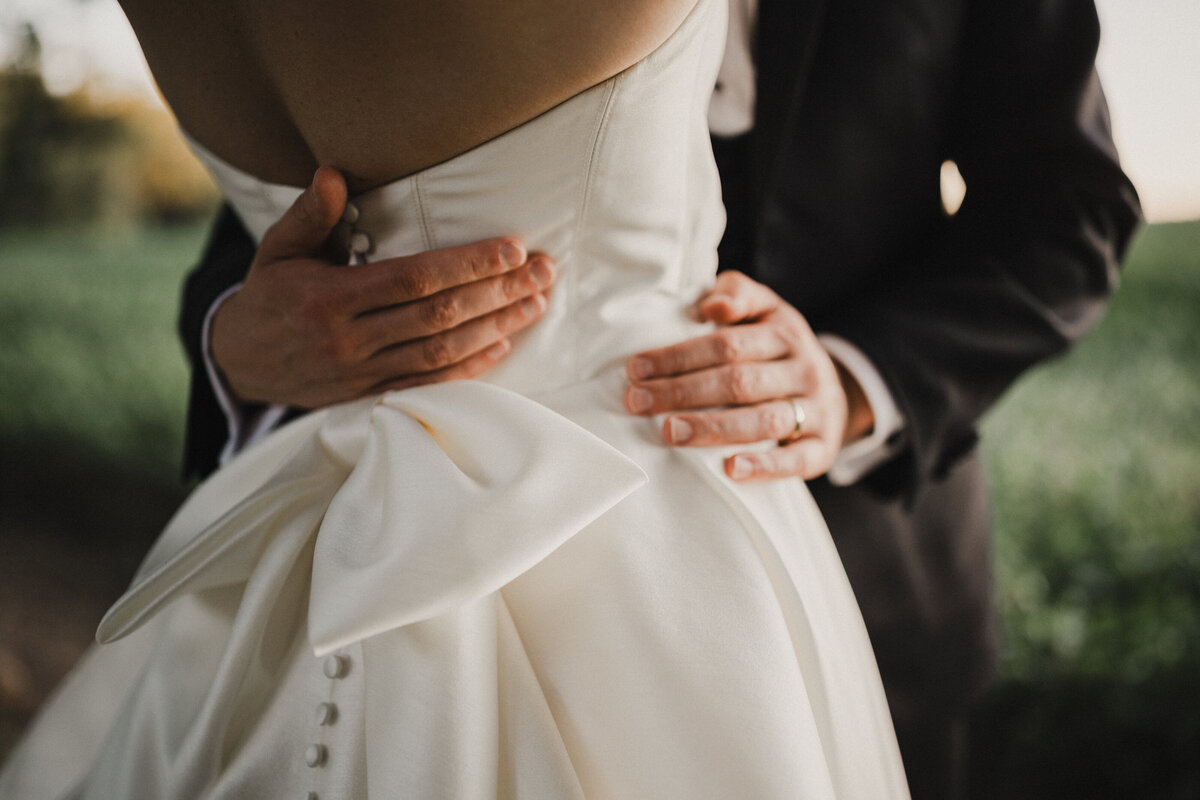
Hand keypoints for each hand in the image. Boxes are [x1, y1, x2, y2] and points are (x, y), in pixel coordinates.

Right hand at [211, 167, 554, 407]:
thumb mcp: (277, 250)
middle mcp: (350, 339)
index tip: (511, 249)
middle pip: (438, 315)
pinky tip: (503, 344)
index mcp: (330, 299)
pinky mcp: (371, 395)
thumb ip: (309, 215)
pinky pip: (429, 384)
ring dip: (495, 328)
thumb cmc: (267, 297)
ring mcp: (363, 372)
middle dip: (497, 292)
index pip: (413, 279)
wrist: (240, 365)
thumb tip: (332, 174)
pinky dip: (470, 368)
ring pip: (442, 352)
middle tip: (542, 271)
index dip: (466, 265)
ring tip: (536, 303)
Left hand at [623, 271, 873, 480]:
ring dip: (713, 427)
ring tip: (669, 432)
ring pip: (763, 420)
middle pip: (739, 381)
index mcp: (784, 334)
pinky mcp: (823, 448)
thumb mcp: (765, 310)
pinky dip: (764, 466)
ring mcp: (817, 410)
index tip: (636, 369)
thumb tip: (712, 305)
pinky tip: (730, 469)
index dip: (679, 356)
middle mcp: (804, 370)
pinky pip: (796, 459)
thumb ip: (736, 294)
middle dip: (684, 392)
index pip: (727, 344)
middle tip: (638, 403)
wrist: (836, 391)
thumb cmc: (778, 349)